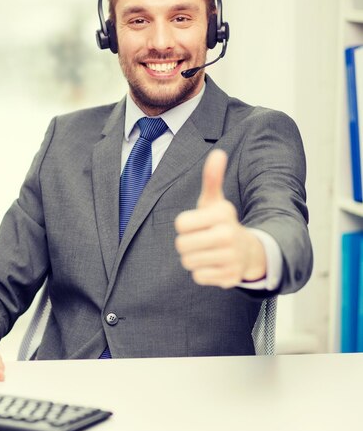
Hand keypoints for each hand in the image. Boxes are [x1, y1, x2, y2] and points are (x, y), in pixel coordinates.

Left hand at [174, 149, 265, 287]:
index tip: (198, 224)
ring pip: (188, 262)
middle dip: (187, 243)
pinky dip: (202, 272)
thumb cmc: (222, 224)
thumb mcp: (215, 201)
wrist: (249, 252)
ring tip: (207, 252)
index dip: (185, 225)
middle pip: (181, 245)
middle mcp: (228, 236)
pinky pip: (198, 276)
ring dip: (193, 258)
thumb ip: (212, 178)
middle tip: (201, 240)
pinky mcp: (229, 277)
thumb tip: (217, 152)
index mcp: (222, 214)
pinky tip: (214, 264)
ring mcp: (230, 258)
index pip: (181, 224)